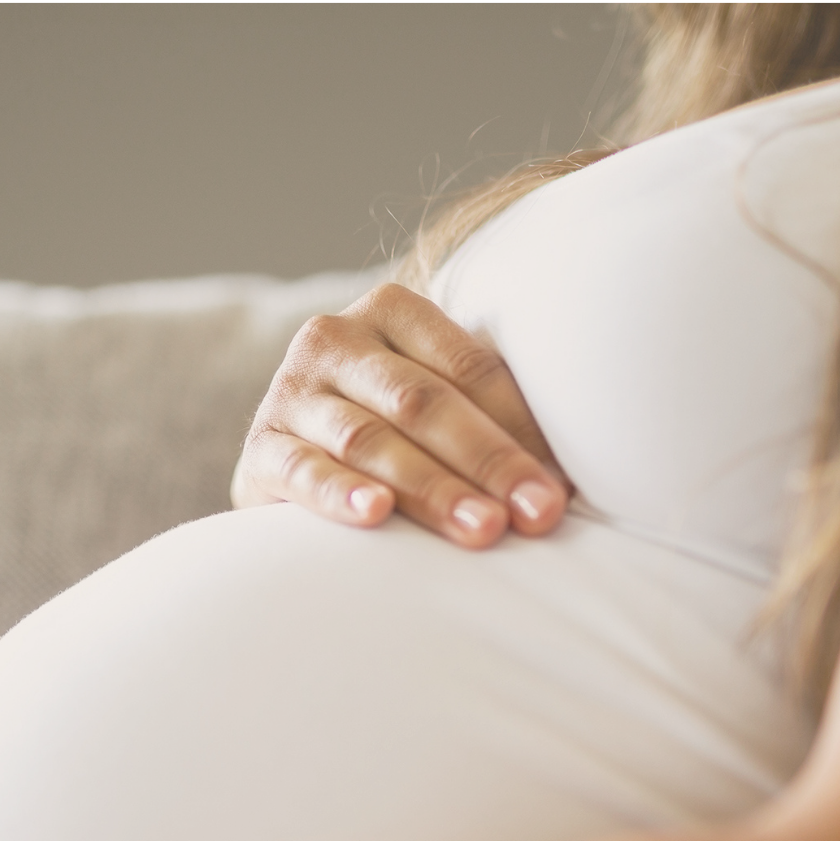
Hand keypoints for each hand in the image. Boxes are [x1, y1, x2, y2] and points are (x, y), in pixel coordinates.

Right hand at [232, 282, 570, 547]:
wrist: (295, 460)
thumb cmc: (395, 435)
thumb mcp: (440, 405)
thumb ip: (496, 419)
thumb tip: (578, 480)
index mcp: (392, 311)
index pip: (469, 367)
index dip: (521, 426)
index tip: (565, 486)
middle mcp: (334, 338)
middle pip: (424, 403)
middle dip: (489, 462)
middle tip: (537, 514)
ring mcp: (290, 392)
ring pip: (372, 440)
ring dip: (433, 488)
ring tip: (482, 530)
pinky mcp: (260, 449)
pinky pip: (303, 471)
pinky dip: (340, 493)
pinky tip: (375, 515)